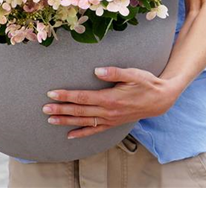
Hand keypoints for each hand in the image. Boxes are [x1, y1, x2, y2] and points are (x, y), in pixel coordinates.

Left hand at [42, 67, 178, 139]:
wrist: (161, 99)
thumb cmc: (146, 83)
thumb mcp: (133, 74)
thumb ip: (115, 72)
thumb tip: (97, 70)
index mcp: (110, 98)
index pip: (83, 97)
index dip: (66, 95)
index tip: (52, 93)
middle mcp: (108, 111)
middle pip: (80, 111)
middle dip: (61, 109)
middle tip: (44, 108)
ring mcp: (110, 119)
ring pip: (84, 121)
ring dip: (66, 121)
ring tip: (50, 120)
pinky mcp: (113, 122)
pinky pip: (95, 130)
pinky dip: (82, 133)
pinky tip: (70, 135)